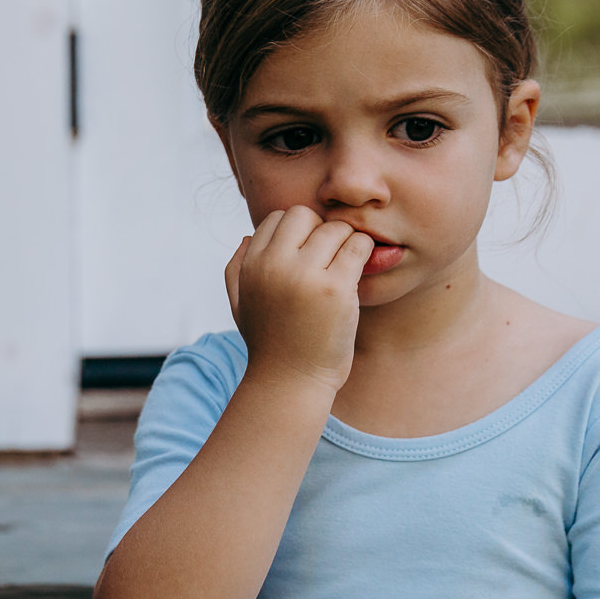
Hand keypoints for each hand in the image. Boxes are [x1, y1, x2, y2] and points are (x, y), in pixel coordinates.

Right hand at [225, 206, 375, 392]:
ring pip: (336, 228)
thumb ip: (236, 268)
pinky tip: (358, 273)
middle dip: (320, 232)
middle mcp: (275, 265)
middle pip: (305, 215)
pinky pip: (358, 247)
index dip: (297, 234)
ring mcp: (306, 276)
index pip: (278, 218)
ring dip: (345, 244)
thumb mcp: (240, 305)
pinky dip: (363, 253)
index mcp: (252, 265)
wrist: (290, 383)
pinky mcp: (336, 290)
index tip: (307, 257)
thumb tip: (248, 236)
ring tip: (344, 269)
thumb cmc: (269, 345)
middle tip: (328, 261)